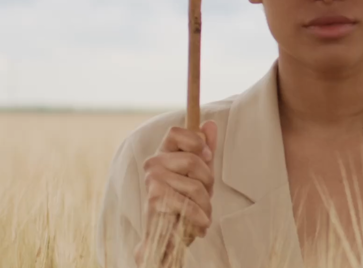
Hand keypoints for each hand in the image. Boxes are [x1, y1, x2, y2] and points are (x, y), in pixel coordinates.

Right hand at [135, 120, 218, 264]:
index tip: (207, 156)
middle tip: (207, 197)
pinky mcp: (155, 199)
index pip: (176, 132)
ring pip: (195, 185)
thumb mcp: (200, 174)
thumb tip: (210, 124)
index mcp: (163, 153)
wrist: (166, 238)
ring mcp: (152, 180)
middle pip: (193, 159)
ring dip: (206, 205)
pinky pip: (188, 203)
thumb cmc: (184, 203)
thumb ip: (205, 149)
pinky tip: (200, 226)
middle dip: (208, 182)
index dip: (196, 142)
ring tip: (204, 216)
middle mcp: (154, 163)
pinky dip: (200, 218)